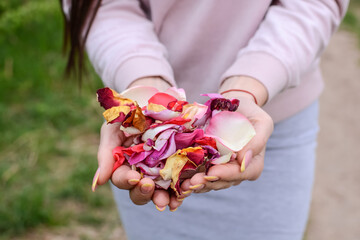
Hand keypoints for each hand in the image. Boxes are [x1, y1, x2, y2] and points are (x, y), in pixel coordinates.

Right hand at [94, 76, 182, 210]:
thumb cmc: (128, 113)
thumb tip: (99, 183)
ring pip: (160, 191)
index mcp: (123, 165)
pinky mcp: (177, 164)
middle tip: (150, 187)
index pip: (121, 179)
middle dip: (144, 193)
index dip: (126, 181)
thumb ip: (106, 154)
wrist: (152, 97)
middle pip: (140, 191)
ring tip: (169, 201)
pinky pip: (179, 181)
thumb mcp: (113, 128)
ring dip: (163, 198)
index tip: (133, 178)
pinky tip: (185, 191)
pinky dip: (182, 189)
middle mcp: (141, 172)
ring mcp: (160, 170)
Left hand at [180, 76, 273, 193]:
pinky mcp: (207, 164)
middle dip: (207, 182)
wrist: (235, 105)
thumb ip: (257, 141)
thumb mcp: (262, 123)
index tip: (212, 172)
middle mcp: (237, 171)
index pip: (240, 173)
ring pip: (209, 181)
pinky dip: (189, 177)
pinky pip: (199, 173)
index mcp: (252, 164)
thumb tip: (244, 160)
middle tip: (192, 182)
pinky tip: (179, 179)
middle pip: (222, 181)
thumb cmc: (251, 113)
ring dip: (196, 184)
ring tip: (183, 184)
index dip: (226, 175)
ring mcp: (221, 169)